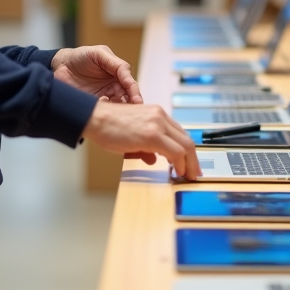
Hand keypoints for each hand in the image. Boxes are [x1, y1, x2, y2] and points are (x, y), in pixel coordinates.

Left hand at [52, 45, 142, 103]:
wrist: (60, 65)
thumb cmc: (80, 56)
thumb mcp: (99, 53)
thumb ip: (115, 63)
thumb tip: (129, 74)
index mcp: (118, 74)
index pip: (130, 85)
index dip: (135, 93)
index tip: (137, 101)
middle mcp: (114, 87)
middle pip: (127, 99)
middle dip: (130, 106)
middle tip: (130, 112)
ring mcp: (104, 97)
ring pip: (117, 108)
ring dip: (117, 110)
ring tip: (114, 112)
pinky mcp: (93, 105)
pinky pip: (103, 112)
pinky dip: (105, 113)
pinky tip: (102, 111)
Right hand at [81, 101, 200, 178]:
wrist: (95, 118)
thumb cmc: (107, 125)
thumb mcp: (132, 135)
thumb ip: (145, 146)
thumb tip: (154, 159)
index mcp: (156, 114)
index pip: (179, 133)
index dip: (187, 150)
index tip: (190, 162)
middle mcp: (160, 116)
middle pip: (187, 139)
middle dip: (193, 159)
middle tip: (195, 172)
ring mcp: (158, 124)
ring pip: (185, 146)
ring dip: (189, 163)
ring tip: (189, 175)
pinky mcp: (153, 135)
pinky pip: (175, 152)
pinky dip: (180, 164)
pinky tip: (178, 171)